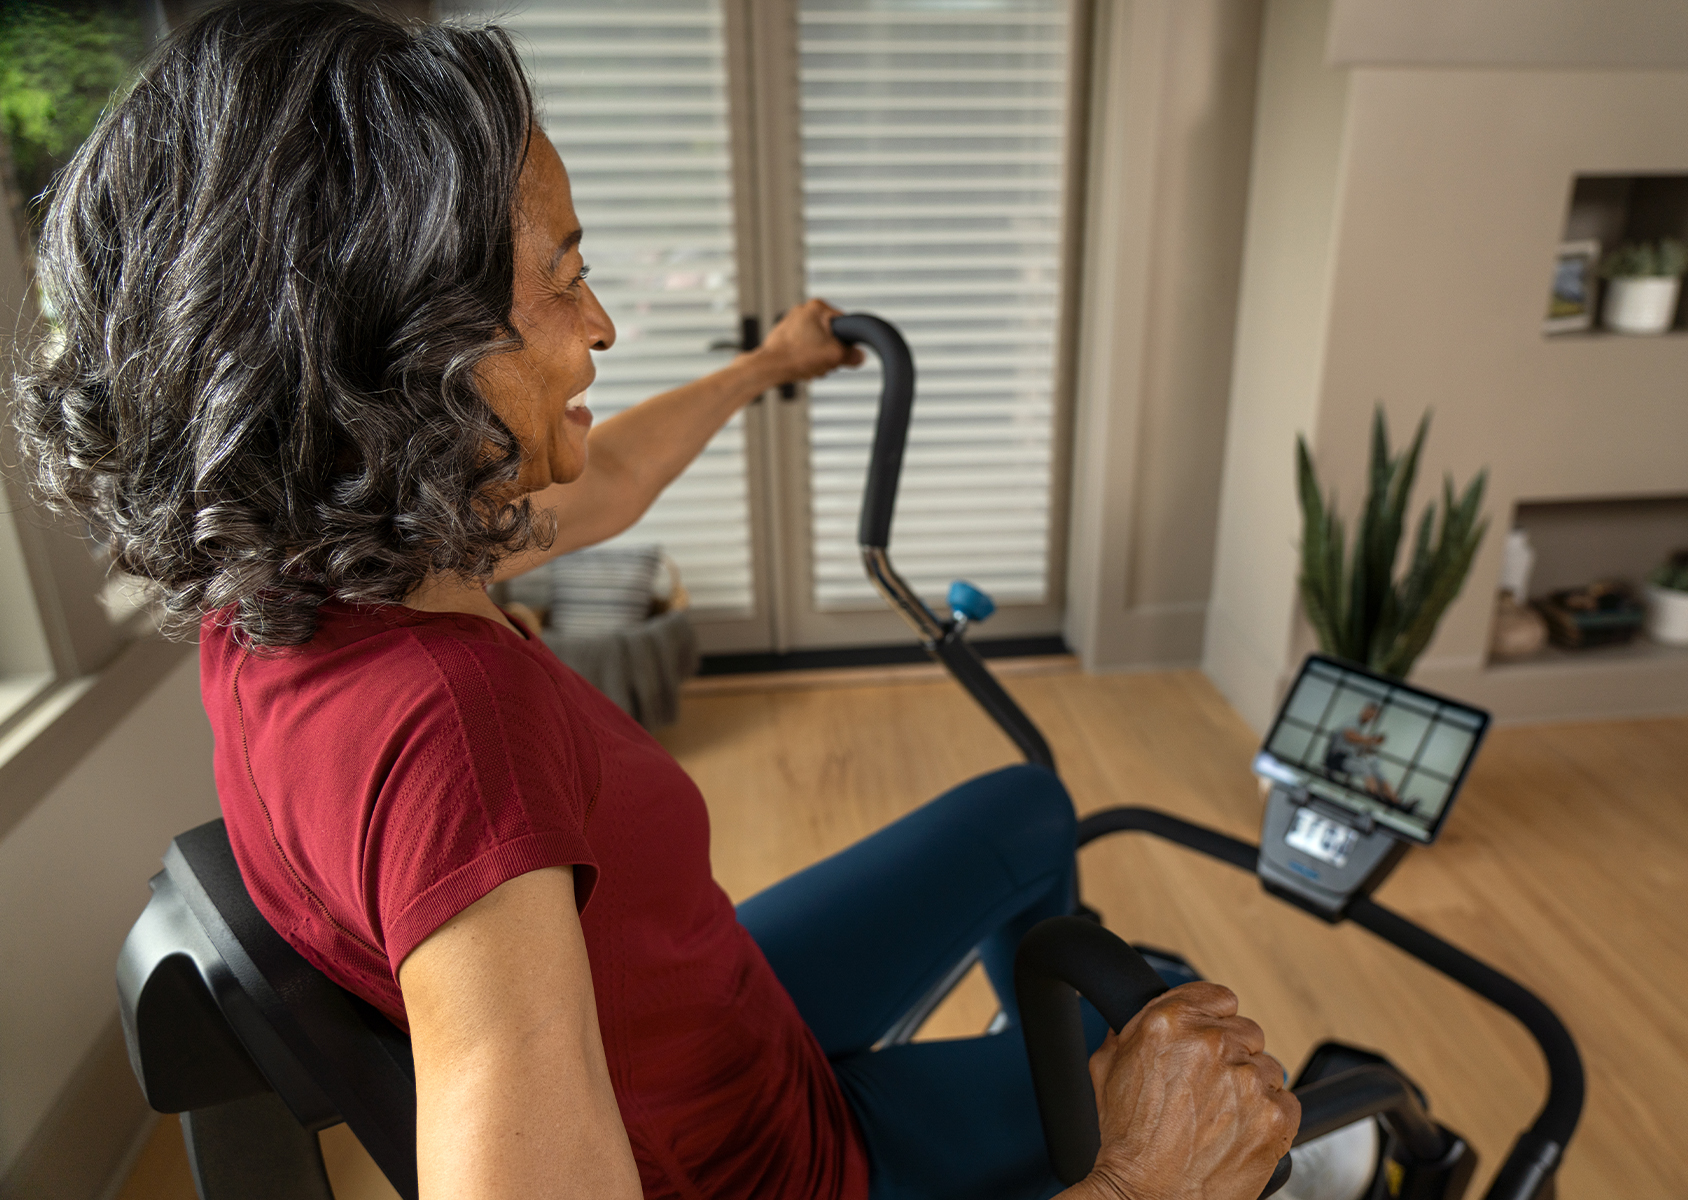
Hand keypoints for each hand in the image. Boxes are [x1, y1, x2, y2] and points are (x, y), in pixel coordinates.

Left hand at [750, 298, 864, 385]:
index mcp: (817, 307)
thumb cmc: (797, 356)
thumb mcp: (834, 356)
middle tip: (823, 362)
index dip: (847, 342)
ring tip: (810, 365)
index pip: (845, 324)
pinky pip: (804, 347)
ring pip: (818, 344)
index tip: (840, 353)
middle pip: (831, 335)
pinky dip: (806, 358)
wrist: (769, 367)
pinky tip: (801, 367)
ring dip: (819, 358)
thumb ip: (852, 356)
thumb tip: (859, 356)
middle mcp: (803, 310)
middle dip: (830, 353)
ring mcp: (792, 322)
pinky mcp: (784, 335)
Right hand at [1083, 983, 1298, 1199]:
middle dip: (1231, 1055)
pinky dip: (1268, 1116)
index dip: (1214, 1020)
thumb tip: (1139, 1020)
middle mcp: (1212, 1045)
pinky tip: (1239, 1130)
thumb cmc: (1127, 1141)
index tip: (1210, 1039)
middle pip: (1247, 1031)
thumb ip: (1129, 1032)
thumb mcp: (1106, 1069)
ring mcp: (1247, 1081)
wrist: (1147, 1196)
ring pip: (1268, 1067)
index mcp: (1170, 1023)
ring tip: (1221, 1115)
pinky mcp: (1274, 1117)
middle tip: (1208, 1087)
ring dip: (1249, 1086)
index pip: (1220, 997)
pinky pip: (1285, 1101)